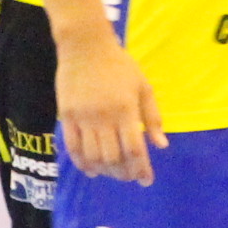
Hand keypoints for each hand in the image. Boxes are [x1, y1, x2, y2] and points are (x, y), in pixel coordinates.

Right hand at [53, 33, 164, 183]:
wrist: (85, 46)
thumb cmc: (120, 65)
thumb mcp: (143, 86)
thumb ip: (153, 117)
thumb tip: (161, 146)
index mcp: (126, 109)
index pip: (135, 149)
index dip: (142, 169)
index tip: (146, 181)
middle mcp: (104, 117)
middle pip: (113, 158)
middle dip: (124, 173)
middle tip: (130, 176)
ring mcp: (83, 117)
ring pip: (93, 156)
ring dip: (105, 170)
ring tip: (113, 173)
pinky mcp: (66, 116)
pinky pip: (72, 147)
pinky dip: (82, 163)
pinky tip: (91, 170)